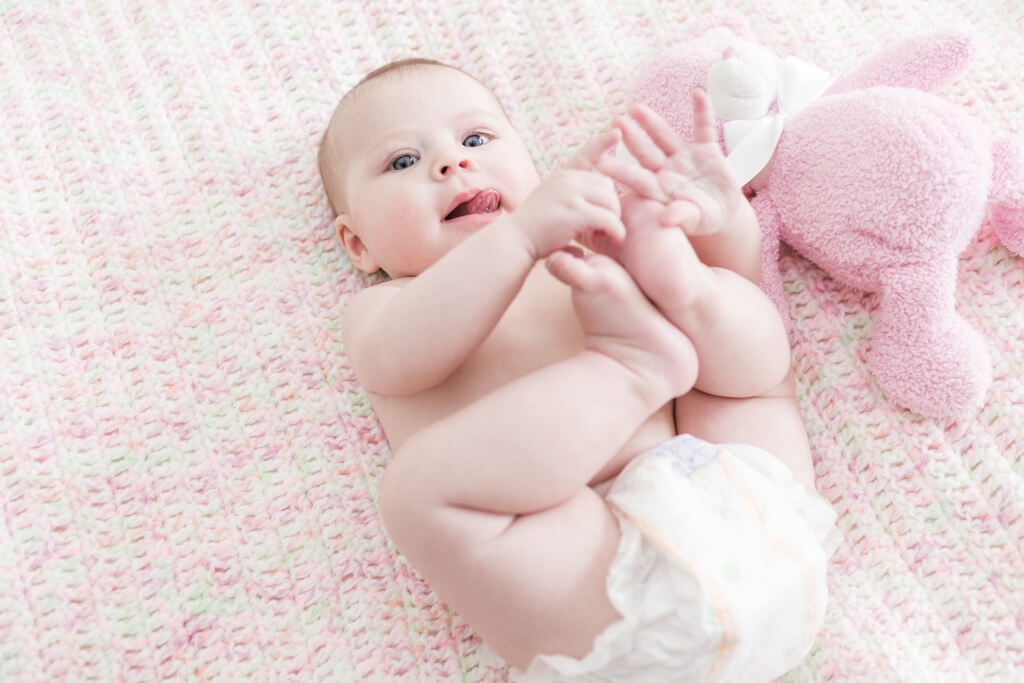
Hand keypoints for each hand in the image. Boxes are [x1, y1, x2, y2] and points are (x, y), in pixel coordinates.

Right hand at [512, 131, 625, 258]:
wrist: (514, 243)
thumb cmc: (533, 231)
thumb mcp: (549, 204)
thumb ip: (569, 198)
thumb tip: (594, 209)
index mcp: (560, 176)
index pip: (585, 154)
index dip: (601, 142)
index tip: (616, 132)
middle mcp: (566, 179)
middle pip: (607, 185)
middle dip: (612, 206)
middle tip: (605, 227)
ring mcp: (570, 194)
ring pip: (611, 201)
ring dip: (614, 220)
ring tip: (605, 234)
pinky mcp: (575, 212)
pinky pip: (608, 219)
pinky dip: (616, 231)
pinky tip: (614, 239)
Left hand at [595, 89, 746, 235]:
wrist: (724, 213)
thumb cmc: (703, 220)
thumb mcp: (694, 219)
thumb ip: (680, 216)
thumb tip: (665, 220)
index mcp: (659, 189)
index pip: (636, 178)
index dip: (619, 170)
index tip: (599, 162)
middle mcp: (668, 170)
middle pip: (646, 152)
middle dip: (632, 137)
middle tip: (615, 121)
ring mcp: (685, 158)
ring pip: (665, 137)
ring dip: (652, 122)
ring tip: (636, 107)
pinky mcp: (706, 150)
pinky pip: (704, 127)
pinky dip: (703, 111)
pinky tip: (698, 93)